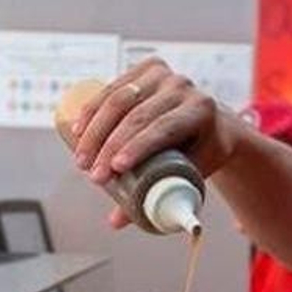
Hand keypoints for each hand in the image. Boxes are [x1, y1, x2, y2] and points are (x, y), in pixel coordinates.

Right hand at [71, 60, 245, 227]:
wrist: (213, 123)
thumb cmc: (203, 154)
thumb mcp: (191, 174)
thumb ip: (158, 196)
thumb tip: (115, 222)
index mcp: (201, 109)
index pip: (164, 128)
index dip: (136, 147)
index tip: (114, 169)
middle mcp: (183, 87)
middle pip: (138, 116)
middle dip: (109, 147)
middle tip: (91, 175)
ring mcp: (163, 74)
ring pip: (120, 99)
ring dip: (95, 131)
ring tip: (81, 160)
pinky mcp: (145, 70)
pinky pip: (112, 87)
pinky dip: (92, 110)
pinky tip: (78, 129)